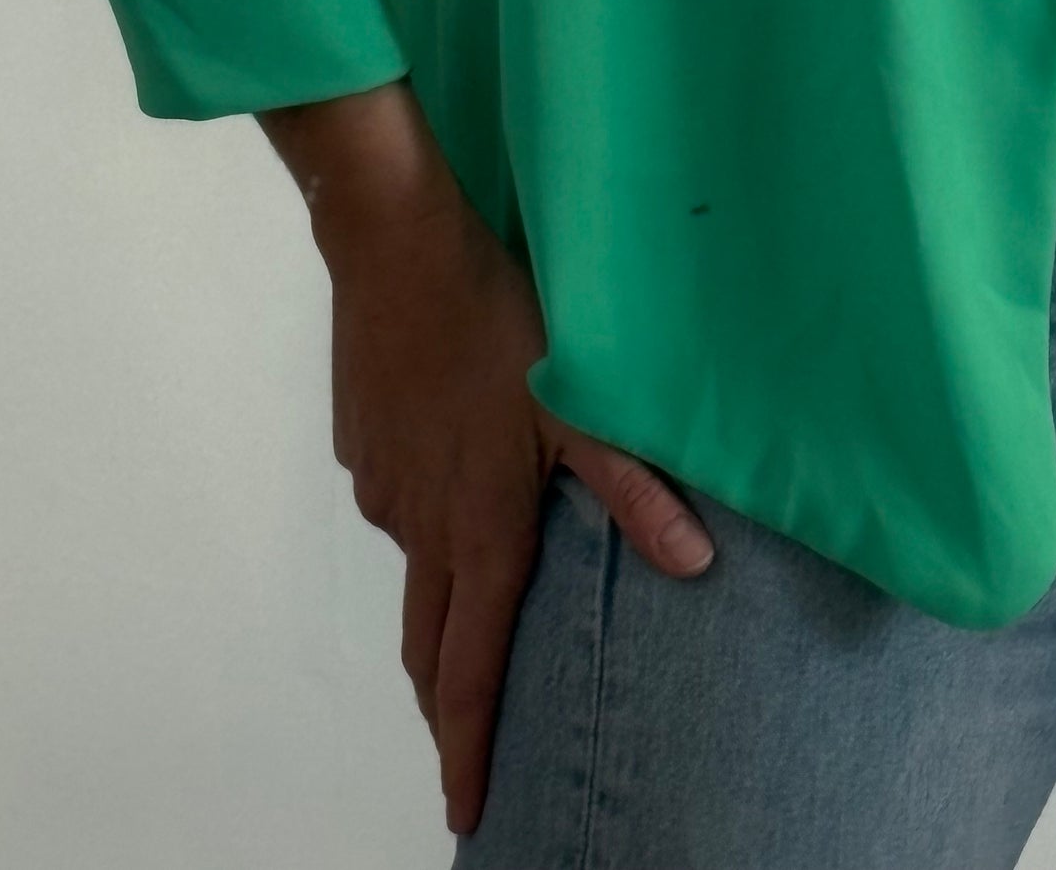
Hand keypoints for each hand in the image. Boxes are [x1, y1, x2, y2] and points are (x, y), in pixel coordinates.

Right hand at [259, 82, 715, 837]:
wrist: (395, 248)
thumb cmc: (497, 324)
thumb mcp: (580, 403)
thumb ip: (632, 488)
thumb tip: (696, 562)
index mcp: (479, 531)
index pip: (468, 668)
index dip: (467, 744)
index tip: (465, 807)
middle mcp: (421, 526)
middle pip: (427, 639)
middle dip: (445, 700)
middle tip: (463, 741)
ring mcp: (381, 487)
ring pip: (418, 559)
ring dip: (445, 589)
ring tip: (483, 578)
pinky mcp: (360, 445)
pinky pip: (399, 499)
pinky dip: (428, 511)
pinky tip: (454, 464)